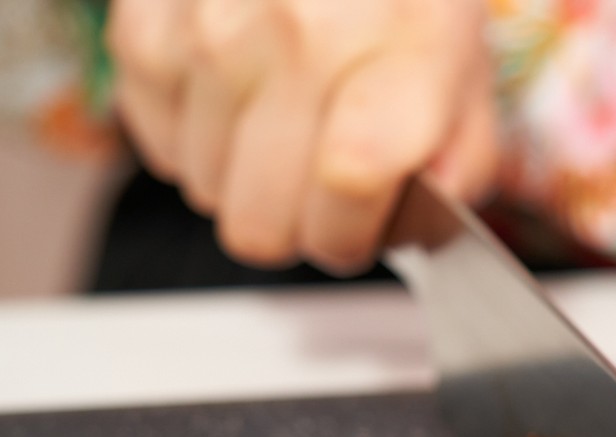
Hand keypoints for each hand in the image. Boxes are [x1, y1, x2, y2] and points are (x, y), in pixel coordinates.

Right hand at [106, 0, 498, 273]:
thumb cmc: (402, 10)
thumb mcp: (467, 83)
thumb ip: (457, 173)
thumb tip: (407, 234)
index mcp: (398, 55)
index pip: (349, 186)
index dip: (348, 236)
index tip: (356, 227)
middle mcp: (302, 36)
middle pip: (263, 222)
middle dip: (296, 227)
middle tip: (320, 190)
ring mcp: (215, 27)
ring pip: (207, 192)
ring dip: (245, 181)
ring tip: (283, 126)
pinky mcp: (149, 22)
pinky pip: (158, 147)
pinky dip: (197, 141)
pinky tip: (238, 102)